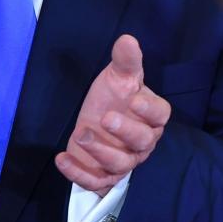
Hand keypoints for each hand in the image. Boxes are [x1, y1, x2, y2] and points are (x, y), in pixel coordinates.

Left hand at [55, 34, 170, 193]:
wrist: (95, 122)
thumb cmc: (113, 98)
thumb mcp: (117, 76)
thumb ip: (125, 61)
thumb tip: (127, 39)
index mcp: (152, 117)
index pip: (160, 114)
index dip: (150, 109)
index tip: (134, 99)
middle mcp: (143, 142)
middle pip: (142, 141)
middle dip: (125, 131)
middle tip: (105, 117)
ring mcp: (125, 161)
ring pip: (120, 164)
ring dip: (100, 151)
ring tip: (81, 134)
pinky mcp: (105, 176)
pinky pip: (96, 182)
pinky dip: (78, 173)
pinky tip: (62, 158)